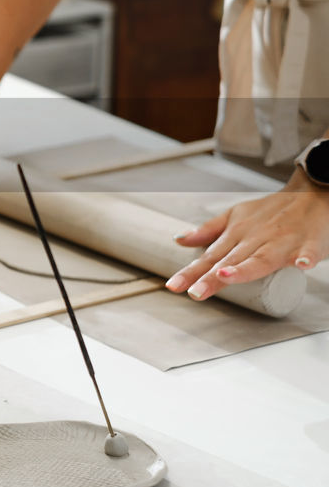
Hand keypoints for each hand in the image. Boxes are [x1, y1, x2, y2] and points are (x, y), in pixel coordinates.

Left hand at [166, 170, 328, 299]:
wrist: (313, 193)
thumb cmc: (274, 210)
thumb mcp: (236, 216)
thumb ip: (209, 231)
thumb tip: (179, 240)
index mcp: (238, 234)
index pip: (210, 256)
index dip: (191, 272)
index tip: (173, 286)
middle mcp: (256, 238)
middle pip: (231, 261)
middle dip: (211, 278)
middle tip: (194, 293)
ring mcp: (283, 240)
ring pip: (262, 258)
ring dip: (246, 268)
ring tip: (227, 276)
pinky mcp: (310, 242)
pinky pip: (308, 251)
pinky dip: (306, 257)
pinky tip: (302, 264)